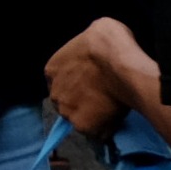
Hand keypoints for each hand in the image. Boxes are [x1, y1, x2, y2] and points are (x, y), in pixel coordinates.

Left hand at [49, 15, 153, 135]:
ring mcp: (68, 111)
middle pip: (68, 103)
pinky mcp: (84, 125)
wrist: (118, 61)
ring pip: (81, 120)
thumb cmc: (107, 41)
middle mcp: (55, 93)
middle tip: (103, 101)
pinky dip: (108, 130)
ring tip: (113, 112)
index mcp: (51, 70)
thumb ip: (89, 51)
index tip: (92, 87)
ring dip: (94, 119)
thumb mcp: (91, 35)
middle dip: (82, 104)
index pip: (62, 84)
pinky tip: (119, 121)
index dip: (78, 87)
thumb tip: (99, 52)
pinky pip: (98, 134)